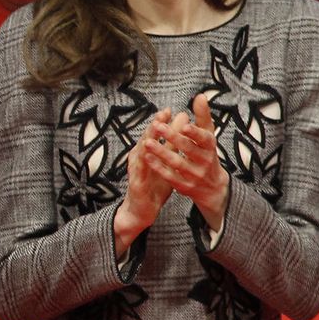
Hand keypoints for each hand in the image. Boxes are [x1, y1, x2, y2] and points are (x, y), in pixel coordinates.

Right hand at [115, 107, 173, 256]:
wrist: (141, 209)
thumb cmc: (154, 185)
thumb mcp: (166, 165)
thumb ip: (172, 148)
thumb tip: (182, 131)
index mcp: (148, 154)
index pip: (155, 135)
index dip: (162, 123)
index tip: (171, 111)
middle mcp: (140, 159)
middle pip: (147, 139)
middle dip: (154, 125)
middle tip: (163, 113)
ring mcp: (136, 170)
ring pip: (141, 151)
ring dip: (147, 139)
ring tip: (154, 128)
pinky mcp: (136, 182)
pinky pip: (140, 171)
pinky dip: (143, 160)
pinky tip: (146, 153)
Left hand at [141, 93, 229, 229]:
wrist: (213, 188)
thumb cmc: (207, 154)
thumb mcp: (208, 136)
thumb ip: (203, 117)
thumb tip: (200, 95)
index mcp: (210, 147)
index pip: (205, 139)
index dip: (195, 133)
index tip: (184, 125)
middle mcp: (205, 161)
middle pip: (188, 150)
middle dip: (173, 138)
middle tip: (158, 126)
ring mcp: (195, 175)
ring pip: (177, 163)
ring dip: (161, 153)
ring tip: (147, 142)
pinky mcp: (184, 186)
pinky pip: (170, 176)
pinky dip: (159, 167)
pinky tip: (147, 157)